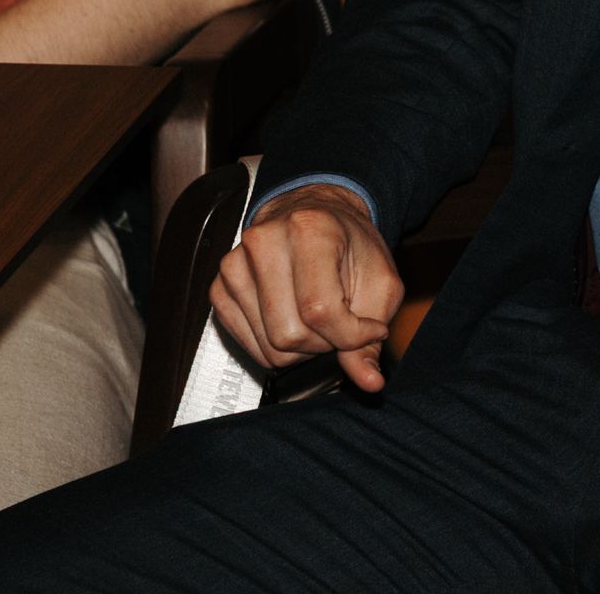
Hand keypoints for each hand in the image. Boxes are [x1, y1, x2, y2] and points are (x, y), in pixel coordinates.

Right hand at [212, 183, 403, 392]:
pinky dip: (276, 346)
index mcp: (309, 230)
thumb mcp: (380, 283)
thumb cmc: (351, 247)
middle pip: (289, 335)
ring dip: (302, 348)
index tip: (371, 329)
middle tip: (341, 323)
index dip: (351, 335)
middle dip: (325, 344)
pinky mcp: (219, 288)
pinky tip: (293, 319)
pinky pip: (247, 345)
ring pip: (268, 347)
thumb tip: (369, 383)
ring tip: (318, 318)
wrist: (315, 216)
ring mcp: (234, 266)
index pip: (320, 311)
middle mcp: (264, 243)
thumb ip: (371, 336)